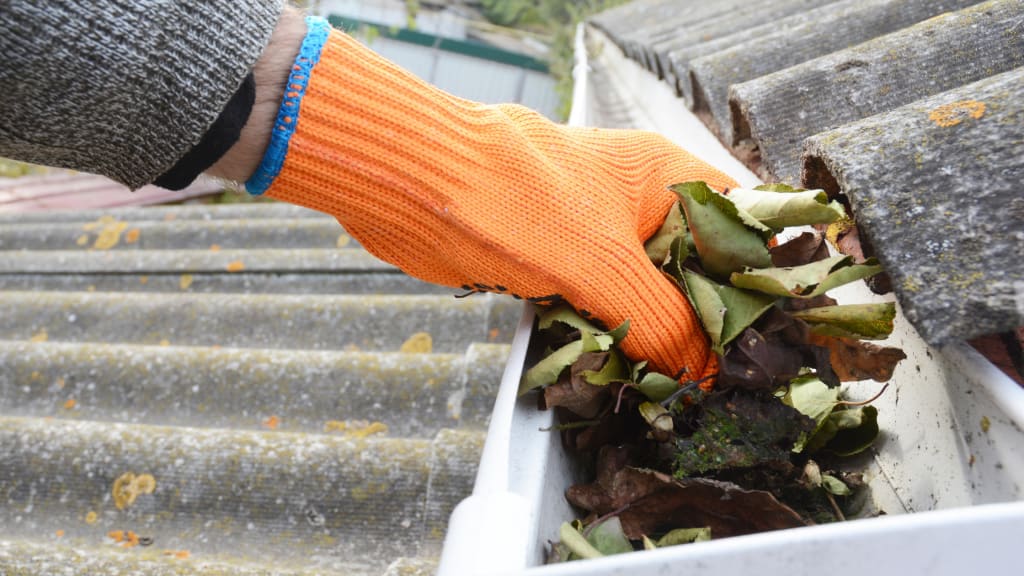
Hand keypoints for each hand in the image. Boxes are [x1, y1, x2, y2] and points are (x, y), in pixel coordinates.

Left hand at [229, 18, 737, 379]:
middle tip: (727, 377)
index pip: (742, 224)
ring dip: (657, 336)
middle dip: (707, 320)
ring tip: (682, 386)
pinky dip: (613, 339)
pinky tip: (627, 375)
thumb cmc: (513, 200)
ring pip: (647, 293)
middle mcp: (638, 204)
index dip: (762, 276)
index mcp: (666, 178)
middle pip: (695, 268)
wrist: (417, 188)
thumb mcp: (603, 266)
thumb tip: (700, 370)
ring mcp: (598, 235)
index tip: (774, 333)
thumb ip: (659, 319)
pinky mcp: (560, 264)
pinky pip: (603, 307)